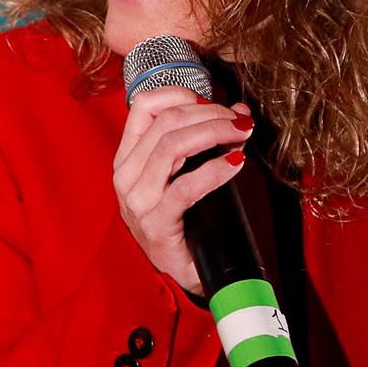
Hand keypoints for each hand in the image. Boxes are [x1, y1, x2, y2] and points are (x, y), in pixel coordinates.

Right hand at [113, 86, 252, 295]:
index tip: (213, 100)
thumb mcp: (189, 173)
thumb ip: (207, 140)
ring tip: (242, 135)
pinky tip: (236, 162)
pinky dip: (215, 169)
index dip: (182, 94)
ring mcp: (137, 202)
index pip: (144, 106)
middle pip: (166, 121)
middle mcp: (126, 175)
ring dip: (214, 133)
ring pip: (172, 145)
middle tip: (241, 121)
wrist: (188, 272)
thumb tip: (239, 111)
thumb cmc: (187, 220)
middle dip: (210, 114)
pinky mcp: (156, 225)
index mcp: (128, 158)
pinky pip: (186, 187)